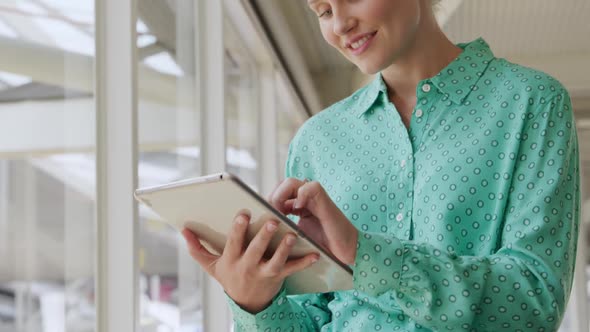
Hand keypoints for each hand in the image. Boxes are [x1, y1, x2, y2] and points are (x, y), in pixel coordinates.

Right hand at [181, 214, 318, 313]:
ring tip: (293, 234)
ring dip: (285, 248)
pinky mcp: (279, 278)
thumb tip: (183, 229)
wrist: (247, 303)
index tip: (244, 213)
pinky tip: (315, 253)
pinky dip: (304, 262)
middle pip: (256, 250)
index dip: (238, 228)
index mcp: (231, 260)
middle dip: (264, 236)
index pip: (234, 243)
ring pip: (276, 261)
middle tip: (273, 221)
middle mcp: (247, 267)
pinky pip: (293, 269)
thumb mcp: (212, 266)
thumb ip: (197, 248)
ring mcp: (264, 273)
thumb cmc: (229, 277)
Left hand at [268, 178, 357, 264]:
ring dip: (282, 195)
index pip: (277, 194)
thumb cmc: (321, 246)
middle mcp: (305, 198)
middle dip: (273, 197)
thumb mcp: (295, 235)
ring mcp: (315, 198)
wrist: (343, 252)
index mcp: (297, 205)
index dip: (268, 202)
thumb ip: (282, 226)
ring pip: (292, 182)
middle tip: (270, 213)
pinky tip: (297, 208)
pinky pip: (311, 187)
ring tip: (280, 211)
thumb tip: (262, 225)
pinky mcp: (325, 200)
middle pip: (281, 186)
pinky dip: (302, 194)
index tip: (263, 215)